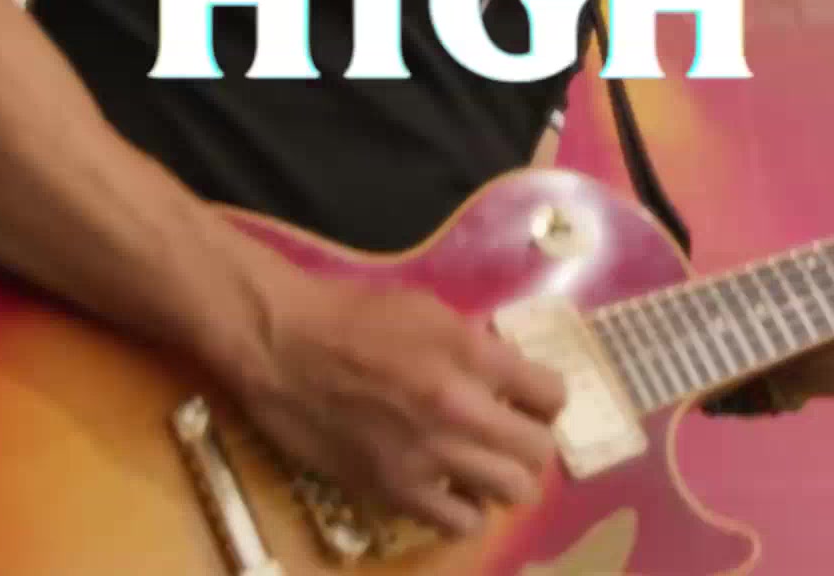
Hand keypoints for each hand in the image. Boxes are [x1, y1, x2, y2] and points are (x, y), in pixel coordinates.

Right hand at [231, 275, 567, 538]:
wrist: (281, 344)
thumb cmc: (350, 316)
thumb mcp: (428, 310)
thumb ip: (475, 347)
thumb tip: (508, 377)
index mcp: (473, 355)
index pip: (552, 395)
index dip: (543, 399)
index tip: (527, 401)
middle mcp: (461, 409)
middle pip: (539, 452)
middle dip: (529, 443)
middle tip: (507, 436)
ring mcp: (429, 456)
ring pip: (511, 493)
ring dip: (502, 479)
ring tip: (482, 467)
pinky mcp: (395, 490)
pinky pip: (461, 523)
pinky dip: (464, 510)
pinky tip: (448, 490)